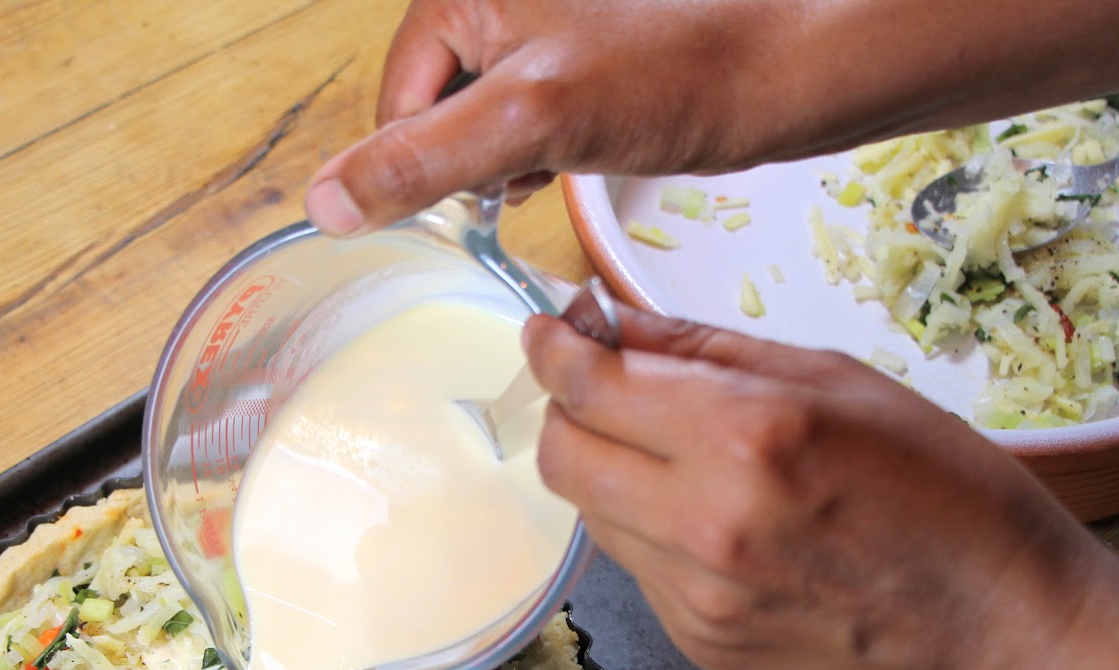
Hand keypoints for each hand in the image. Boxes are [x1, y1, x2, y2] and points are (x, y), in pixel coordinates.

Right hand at [306, 0, 1118, 235]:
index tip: (468, 196)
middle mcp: (501, 1)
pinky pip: (533, 116)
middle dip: (470, 159)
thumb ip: (420, 159)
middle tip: (520, 181)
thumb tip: (327, 202)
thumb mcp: (532, 118)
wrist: (791, 67)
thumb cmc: (676, 72)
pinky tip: (578, 162)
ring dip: (508, 161)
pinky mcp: (589, 58)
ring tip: (555, 166)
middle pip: (438, 106)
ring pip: (487, 118)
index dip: (420, 160)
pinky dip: (545, 150)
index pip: (395, 98)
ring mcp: (546, 29)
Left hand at [522, 303, 1102, 669]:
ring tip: (682, 459)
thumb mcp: (837, 380)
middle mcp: (702, 522)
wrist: (993, 630)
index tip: (547, 331)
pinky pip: (637, 568)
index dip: (554, 351)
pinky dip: (653, 531)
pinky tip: (718, 522)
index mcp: (744, 436)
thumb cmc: (942, 487)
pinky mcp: (697, 644)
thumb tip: (612, 322)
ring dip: (610, 474)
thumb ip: (708, 351)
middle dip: (568, 413)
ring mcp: (694, 596)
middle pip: (562, 458)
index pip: (591, 388)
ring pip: (591, 515)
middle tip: (605, 390)